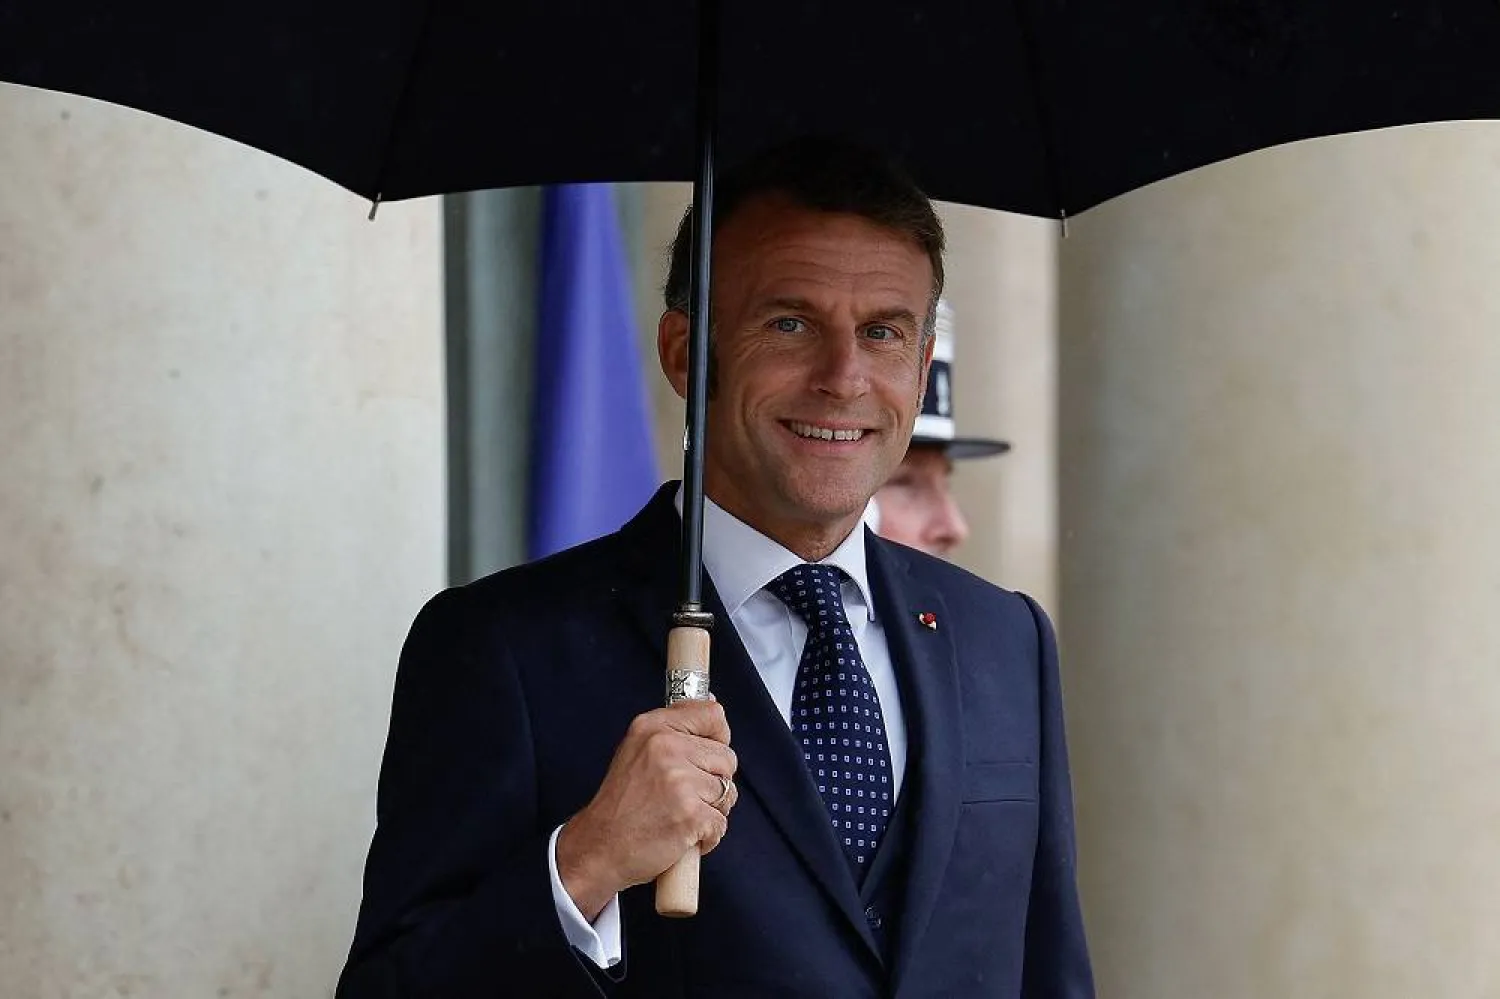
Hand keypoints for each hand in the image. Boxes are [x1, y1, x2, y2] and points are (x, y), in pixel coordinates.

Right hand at [556, 699, 737, 919]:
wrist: (599, 847)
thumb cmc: (621, 804)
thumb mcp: (637, 750)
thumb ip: (673, 731)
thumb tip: (712, 707)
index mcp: (653, 727)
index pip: (712, 714)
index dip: (718, 737)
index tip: (706, 755)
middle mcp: (666, 748)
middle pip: (727, 757)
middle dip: (714, 782)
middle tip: (685, 797)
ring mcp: (679, 781)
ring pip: (727, 791)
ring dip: (713, 810)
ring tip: (682, 816)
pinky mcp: (690, 815)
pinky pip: (722, 822)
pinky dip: (708, 836)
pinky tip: (683, 836)